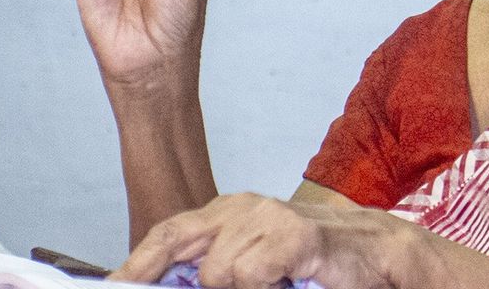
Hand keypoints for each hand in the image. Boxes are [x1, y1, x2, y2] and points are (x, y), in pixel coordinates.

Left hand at [111, 194, 403, 288]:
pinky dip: (259, 288)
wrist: (375, 255)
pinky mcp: (294, 234)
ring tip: (272, 284)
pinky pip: (248, 275)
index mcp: (228, 213)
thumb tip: (169, 285)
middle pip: (175, 239)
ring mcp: (268, 216)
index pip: (167, 234)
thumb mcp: (253, 266)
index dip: (136, 263)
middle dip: (148, 272)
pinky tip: (285, 282)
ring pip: (215, 271)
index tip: (112, 285)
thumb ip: (214, 273)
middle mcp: (242, 207)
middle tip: (128, 286)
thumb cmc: (313, 264)